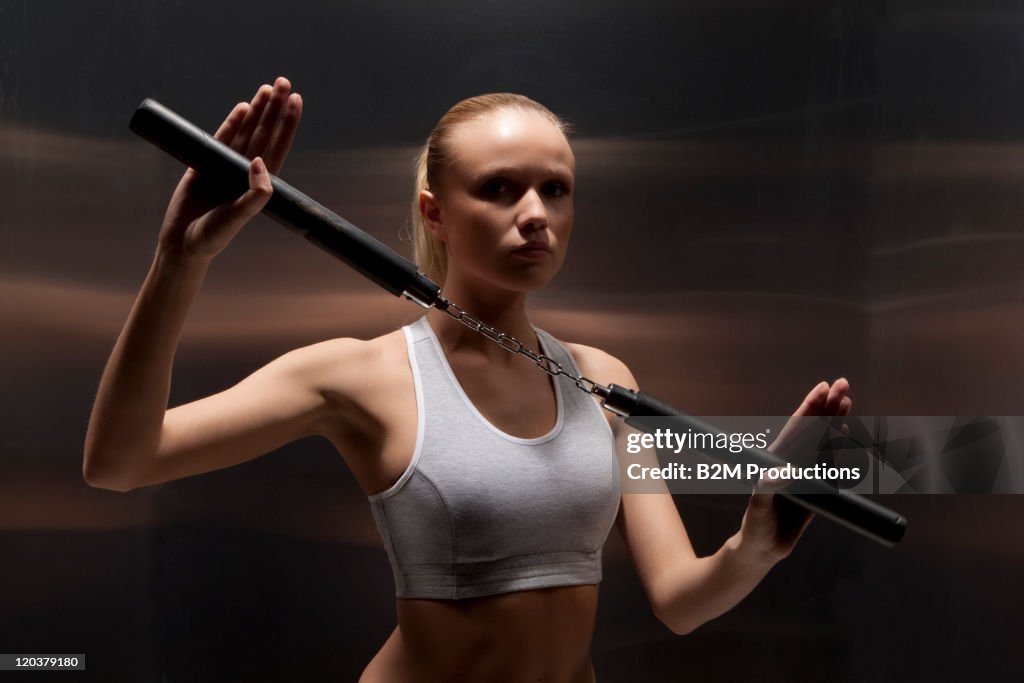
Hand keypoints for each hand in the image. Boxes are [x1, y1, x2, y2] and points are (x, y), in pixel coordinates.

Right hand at [157, 76, 302, 260]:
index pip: (278, 147)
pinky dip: (232, 123)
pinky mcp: (205, 163)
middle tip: (284, 83)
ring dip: (257, 110)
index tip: (296, 101)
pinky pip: (222, 138)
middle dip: (275, 109)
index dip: (287, 124)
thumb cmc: (213, 235)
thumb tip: (261, 162)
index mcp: (259, 184)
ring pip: (246, 132)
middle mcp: (246, 172)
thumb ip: (254, 195)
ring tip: (268, 88)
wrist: (182, 243)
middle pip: (265, 133)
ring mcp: (226, 166)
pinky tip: (243, 107)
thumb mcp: (237, 217)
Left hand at [735, 378, 851, 563]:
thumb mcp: (757, 509)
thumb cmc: (755, 527)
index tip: (822, 388)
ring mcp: (804, 471)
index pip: (796, 428)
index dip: (809, 407)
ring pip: (823, 439)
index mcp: (776, 460)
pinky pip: (830, 461)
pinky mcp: (816, 486)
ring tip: (846, 399)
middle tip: (843, 384)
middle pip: (812, 427)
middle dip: (826, 405)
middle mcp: (791, 461)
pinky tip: (844, 429)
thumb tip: (780, 473)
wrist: (764, 548)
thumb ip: (765, 491)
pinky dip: (838, 445)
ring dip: (834, 419)